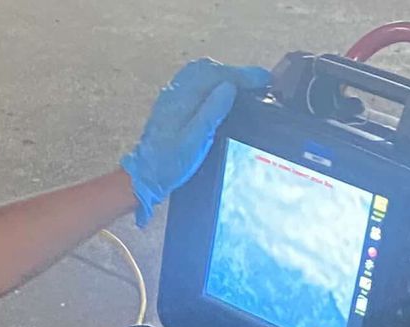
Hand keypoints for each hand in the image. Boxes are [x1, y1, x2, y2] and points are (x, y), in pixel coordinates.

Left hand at [119, 59, 270, 226]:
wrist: (145, 174)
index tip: (265, 78)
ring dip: (225, 75)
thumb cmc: (170, 162)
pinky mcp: (171, 103)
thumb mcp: (195, 140)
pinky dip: (212, 81)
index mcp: (184, 97)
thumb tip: (229, 87)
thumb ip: (211, 112)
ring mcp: (172, 95)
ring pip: (201, 72)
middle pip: (210, 68)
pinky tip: (221, 92)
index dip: (244, 75)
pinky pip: (194, 81)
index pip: (219, 75)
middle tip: (258, 82)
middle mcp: (177, 90)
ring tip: (244, 85)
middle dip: (236, 72)